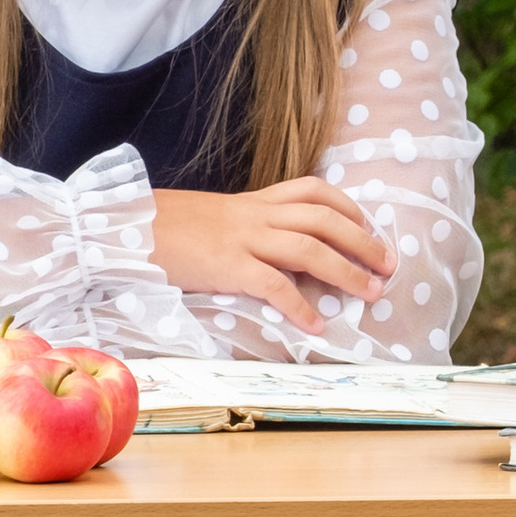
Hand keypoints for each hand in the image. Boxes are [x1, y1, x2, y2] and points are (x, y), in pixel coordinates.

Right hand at [150, 178, 392, 330]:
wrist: (126, 229)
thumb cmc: (170, 228)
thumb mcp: (217, 218)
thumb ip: (252, 227)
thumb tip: (284, 251)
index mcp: (255, 201)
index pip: (315, 191)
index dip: (349, 208)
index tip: (370, 227)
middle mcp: (256, 215)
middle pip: (324, 220)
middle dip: (364, 242)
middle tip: (389, 265)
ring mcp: (242, 240)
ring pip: (309, 249)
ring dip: (346, 273)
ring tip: (371, 293)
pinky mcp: (227, 267)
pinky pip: (273, 286)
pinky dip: (300, 306)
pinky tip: (317, 325)